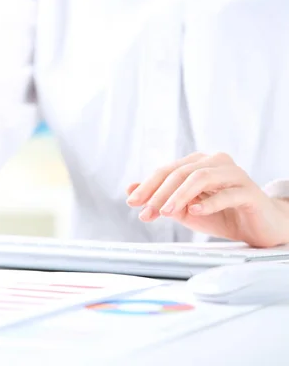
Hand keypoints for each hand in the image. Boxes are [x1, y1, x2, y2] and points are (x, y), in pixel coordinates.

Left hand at [126, 152, 288, 247]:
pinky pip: (227, 194)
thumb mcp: (185, 209)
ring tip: (166, 212)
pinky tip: (194, 211)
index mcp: (199, 163)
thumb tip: (130, 189)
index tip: (132, 203)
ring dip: (179, 196)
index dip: (147, 186)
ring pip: (201, 178)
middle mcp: (216, 162)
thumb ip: (160, 199)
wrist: (259, 228)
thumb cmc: (221, 215)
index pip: (167, 170)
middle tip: (146, 212)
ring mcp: (235, 175)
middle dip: (159, 193)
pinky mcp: (250, 192)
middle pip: (181, 172)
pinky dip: (208, 202)